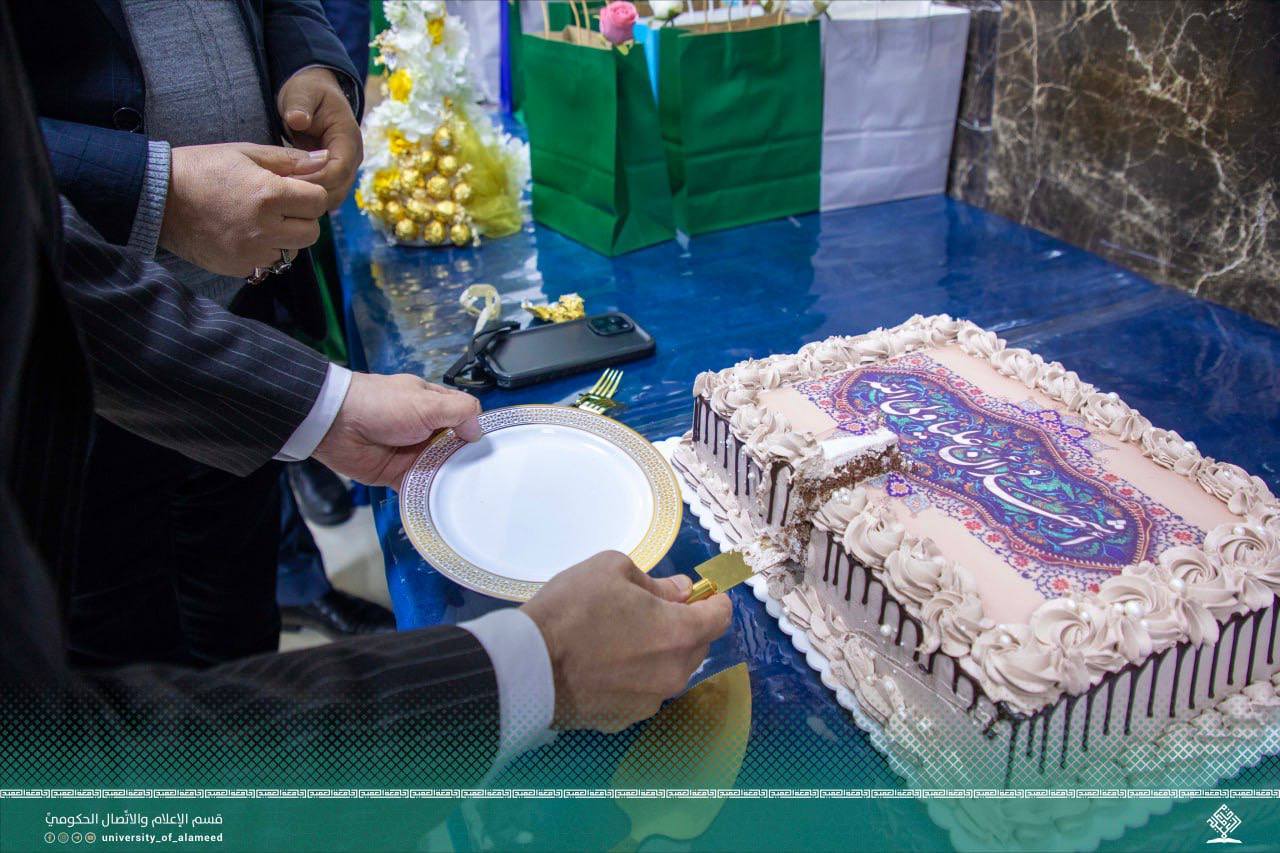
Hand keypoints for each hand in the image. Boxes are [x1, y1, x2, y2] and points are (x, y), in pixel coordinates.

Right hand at [160, 142, 329, 276]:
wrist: (157, 196)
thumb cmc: (202, 168)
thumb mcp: (244, 153)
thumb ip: (289, 159)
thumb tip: (326, 160)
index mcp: (268, 194)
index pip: (318, 202)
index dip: (310, 194)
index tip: (295, 189)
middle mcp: (264, 227)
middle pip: (312, 232)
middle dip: (302, 218)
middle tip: (281, 207)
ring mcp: (251, 251)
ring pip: (293, 251)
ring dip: (285, 237)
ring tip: (261, 220)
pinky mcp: (239, 266)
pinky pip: (269, 263)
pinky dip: (265, 251)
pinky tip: (245, 233)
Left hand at [277, 66, 362, 209]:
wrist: (315, 95)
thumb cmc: (309, 93)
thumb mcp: (302, 92)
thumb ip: (300, 105)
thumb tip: (298, 120)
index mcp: (348, 139)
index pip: (339, 170)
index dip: (315, 179)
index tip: (287, 180)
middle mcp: (352, 159)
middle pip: (338, 190)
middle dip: (310, 194)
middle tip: (279, 192)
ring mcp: (345, 170)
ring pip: (332, 198)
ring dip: (308, 200)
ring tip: (281, 194)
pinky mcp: (333, 177)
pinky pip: (324, 196)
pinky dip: (307, 198)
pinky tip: (286, 194)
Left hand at [312, 372, 481, 488]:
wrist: (336, 424)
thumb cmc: (383, 406)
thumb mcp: (427, 401)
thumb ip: (458, 412)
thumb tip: (478, 431)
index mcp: (432, 405)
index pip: (464, 416)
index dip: (478, 429)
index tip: (497, 447)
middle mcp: (425, 429)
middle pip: (456, 447)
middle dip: (469, 460)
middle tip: (491, 477)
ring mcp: (412, 453)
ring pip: (441, 469)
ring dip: (452, 479)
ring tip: (476, 494)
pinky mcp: (398, 475)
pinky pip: (420, 488)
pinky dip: (430, 495)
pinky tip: (449, 505)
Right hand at [521, 551, 733, 732]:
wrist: (527, 666)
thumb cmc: (571, 610)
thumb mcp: (612, 569)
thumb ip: (656, 582)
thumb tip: (680, 591)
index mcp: (679, 633)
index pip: (720, 617)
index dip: (713, 600)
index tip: (701, 593)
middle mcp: (674, 673)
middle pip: (697, 645)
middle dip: (684, 625)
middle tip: (650, 610)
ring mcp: (650, 701)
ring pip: (670, 670)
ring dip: (659, 653)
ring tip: (622, 638)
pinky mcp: (624, 719)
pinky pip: (643, 691)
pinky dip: (634, 676)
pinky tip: (604, 664)